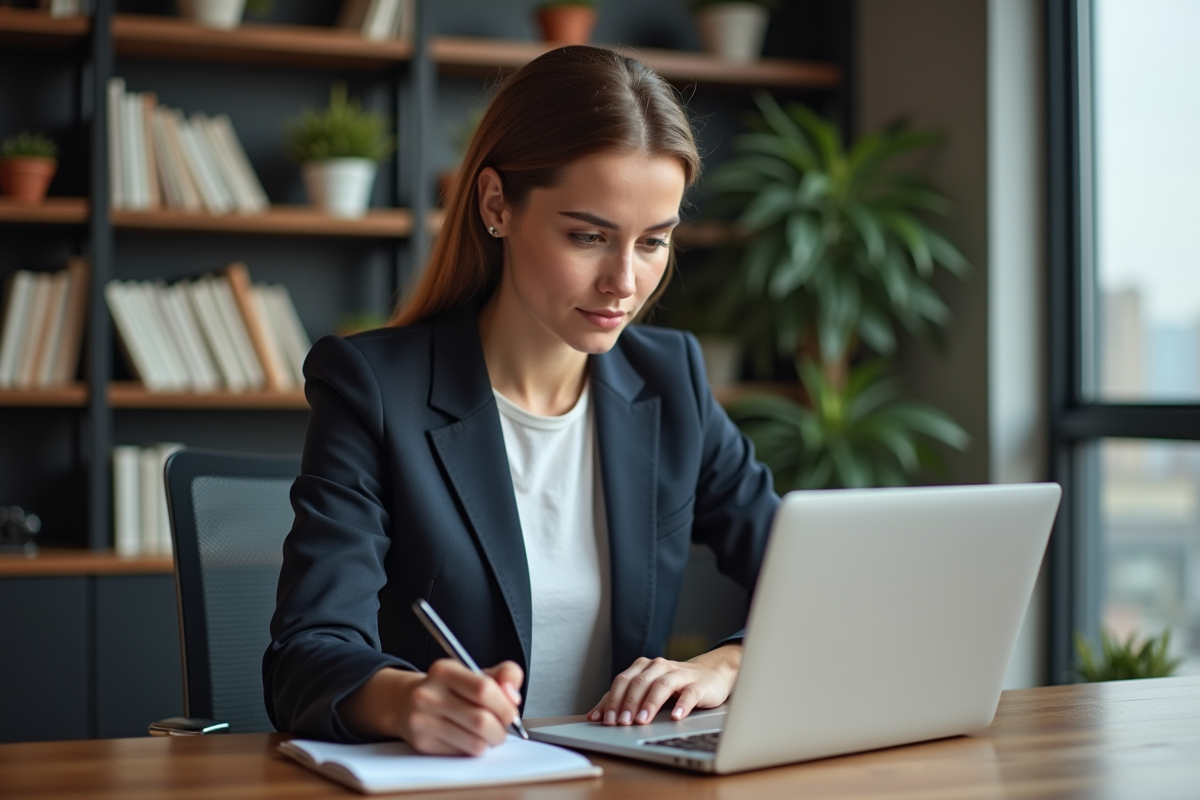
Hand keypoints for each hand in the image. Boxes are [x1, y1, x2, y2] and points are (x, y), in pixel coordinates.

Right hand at [341, 660, 523, 754]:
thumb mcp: (475, 672)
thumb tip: (513, 696)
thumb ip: (504, 675)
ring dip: (489, 742)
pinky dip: (473, 749)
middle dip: (501, 729)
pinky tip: (468, 738)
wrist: (407, 702)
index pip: (483, 689)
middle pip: (481, 721)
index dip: (504, 704)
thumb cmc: (450, 689)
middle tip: (502, 727)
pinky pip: (461, 754)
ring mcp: (422, 720)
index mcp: (444, 671)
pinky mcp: (422, 743)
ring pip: (474, 743)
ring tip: (486, 733)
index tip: (511, 711)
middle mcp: (428, 694)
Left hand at [586, 644, 741, 725]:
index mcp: (644, 667)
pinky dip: (681, 705)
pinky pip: (689, 694)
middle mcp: (659, 667)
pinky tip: (675, 717)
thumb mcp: (647, 689)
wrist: (712, 674)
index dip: (612, 700)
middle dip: (628, 703)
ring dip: (650, 704)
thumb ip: (623, 700)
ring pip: (661, 685)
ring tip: (642, 721)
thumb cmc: (675, 685)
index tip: (604, 719)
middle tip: (622, 723)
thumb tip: (594, 716)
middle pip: (639, 682)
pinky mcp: (699, 684)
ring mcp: (680, 674)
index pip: (623, 681)